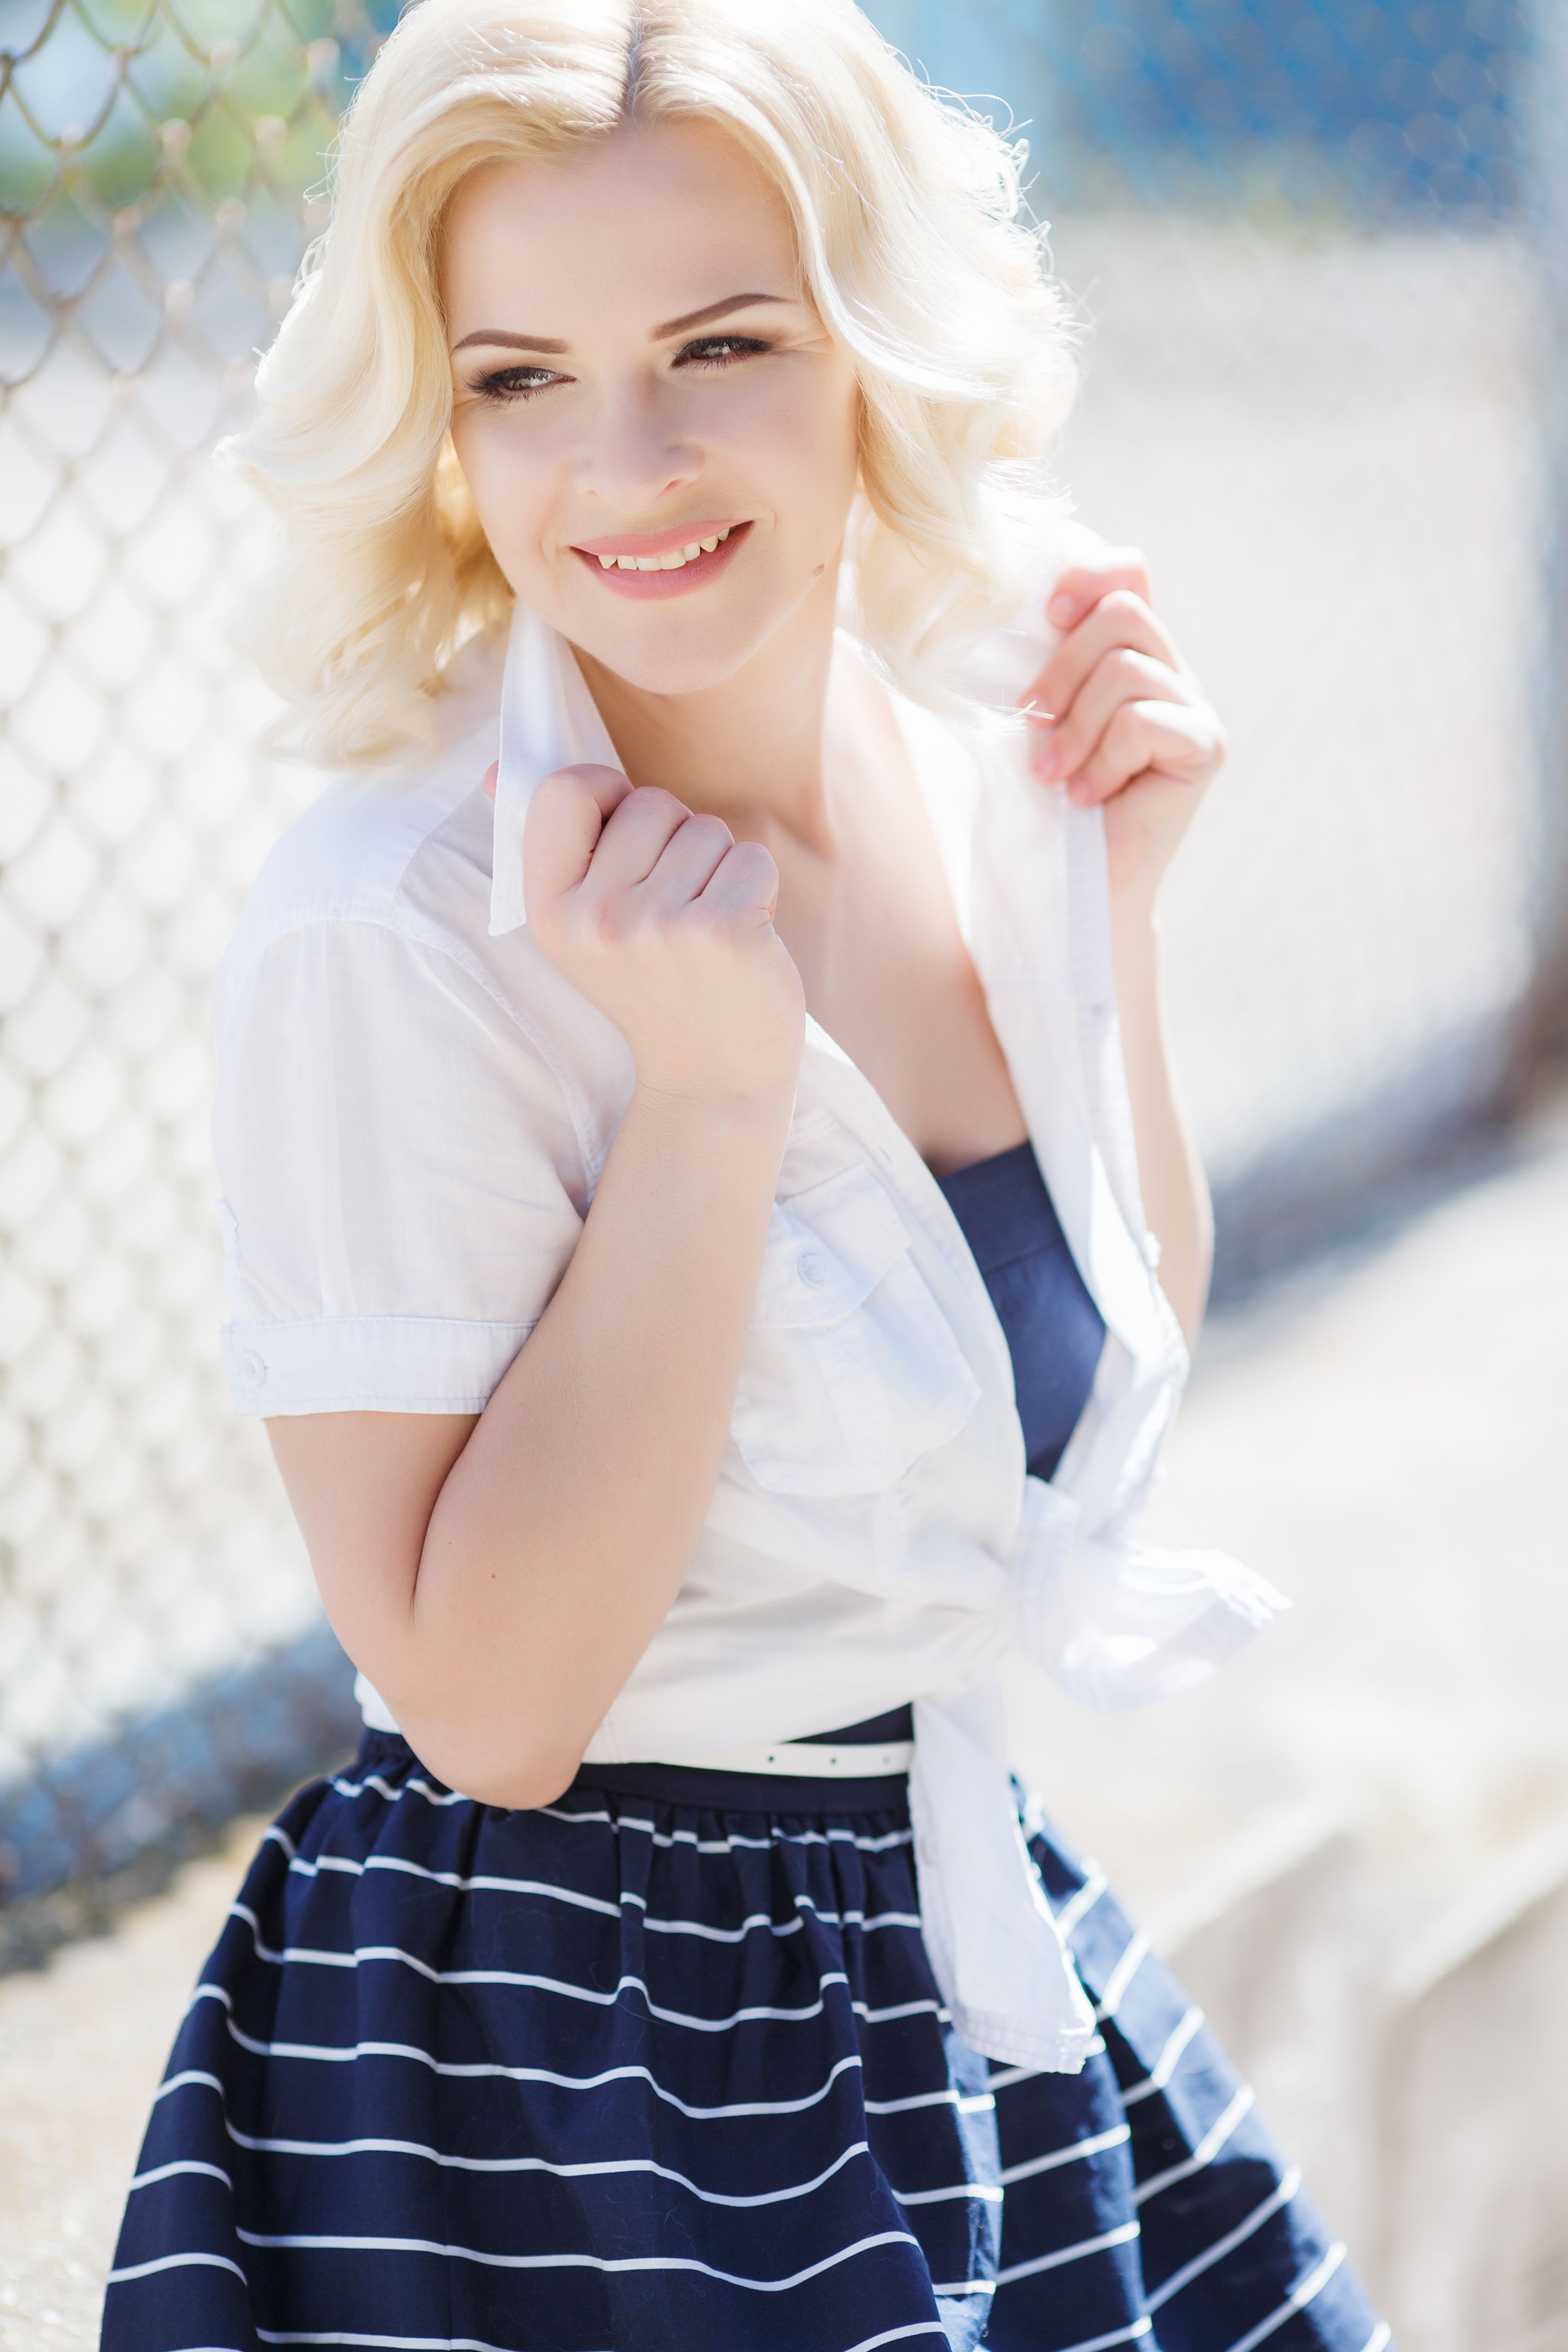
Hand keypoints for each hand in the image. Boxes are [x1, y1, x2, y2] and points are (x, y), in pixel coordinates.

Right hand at [504, 762, 803, 1103]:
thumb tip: (499, 772)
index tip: (626, 826)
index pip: (562, 789)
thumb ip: (550, 847)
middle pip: (650, 803)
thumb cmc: (653, 986)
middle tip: (675, 906)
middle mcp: (596, 918)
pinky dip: (756, 887)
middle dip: (675, 838)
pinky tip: (742, 935)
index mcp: (549, 909)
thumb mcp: (580, 926)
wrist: (712, 1078)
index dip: (604, 790)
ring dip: (718, 867)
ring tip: (705, 927)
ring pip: (706, 829)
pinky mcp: (723, 931)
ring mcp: (659, 926)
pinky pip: (750, 857)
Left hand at [1020, 546, 1225, 915]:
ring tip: (1053, 777)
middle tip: (1030, 721)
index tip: (1047, 614)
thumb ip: (1032, 668)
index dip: (1090, 576)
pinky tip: (1088, 797)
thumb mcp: (1029, 724)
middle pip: (1123, 612)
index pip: (1130, 573)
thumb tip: (990, 620)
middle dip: (1062, 667)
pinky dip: (1101, 761)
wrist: (1072, 886)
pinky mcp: (1206, 747)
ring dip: (1073, 727)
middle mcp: (1169, 672)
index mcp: (1128, 654)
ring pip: (1126, 669)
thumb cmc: (1043, 806)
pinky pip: (1143, 721)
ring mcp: (1194, 707)